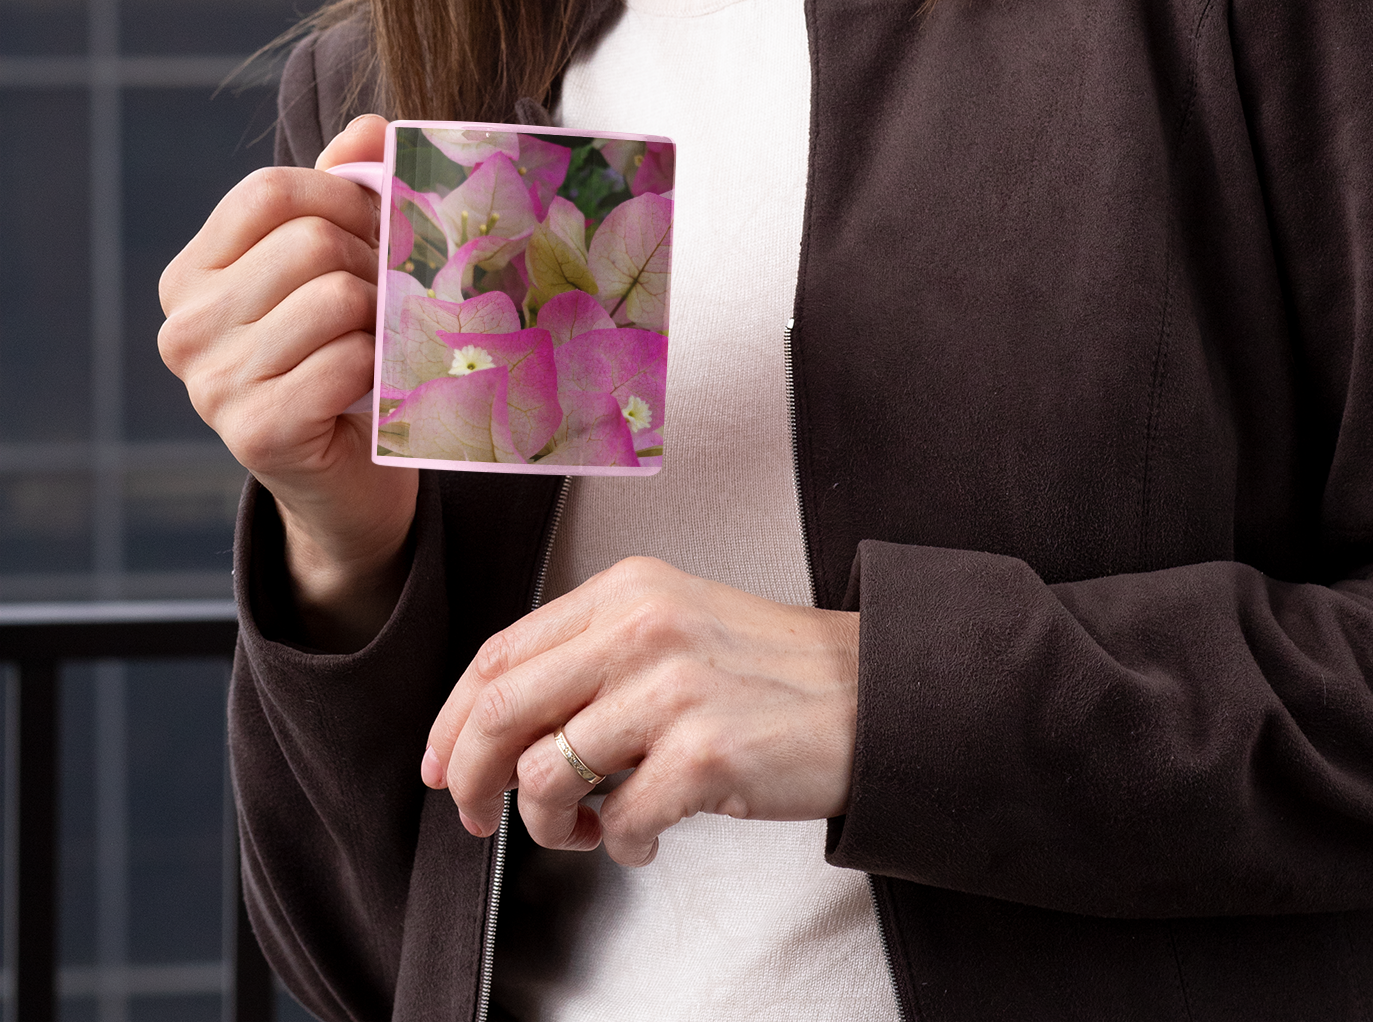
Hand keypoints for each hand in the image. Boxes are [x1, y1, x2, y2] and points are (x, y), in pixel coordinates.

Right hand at [158, 112, 418, 647]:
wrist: (347, 480)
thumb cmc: (342, 355)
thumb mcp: (340, 263)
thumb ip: (347, 189)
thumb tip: (369, 127)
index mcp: (193, 275)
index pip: (269, 190)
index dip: (345, 196)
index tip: (379, 228)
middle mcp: (185, 328)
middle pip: (309, 240)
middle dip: (375, 260)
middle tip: (393, 295)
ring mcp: (212, 385)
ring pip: (335, 296)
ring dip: (382, 315)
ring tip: (383, 338)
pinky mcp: (256, 432)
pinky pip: (347, 358)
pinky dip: (381, 365)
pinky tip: (376, 384)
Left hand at [421, 556, 859, 864]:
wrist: (869, 693)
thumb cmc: (767, 669)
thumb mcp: (671, 623)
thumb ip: (590, 653)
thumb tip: (497, 725)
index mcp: (627, 589)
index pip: (502, 653)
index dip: (453, 719)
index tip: (439, 764)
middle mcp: (643, 627)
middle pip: (503, 710)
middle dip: (471, 778)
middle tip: (477, 816)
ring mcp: (674, 689)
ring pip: (549, 775)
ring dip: (550, 825)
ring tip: (588, 828)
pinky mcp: (707, 753)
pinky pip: (621, 822)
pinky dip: (621, 846)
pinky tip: (645, 836)